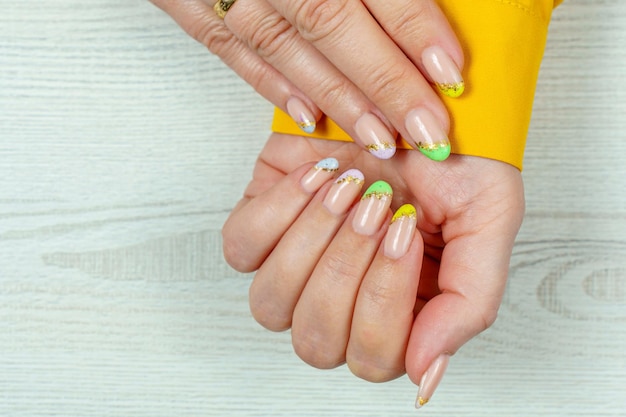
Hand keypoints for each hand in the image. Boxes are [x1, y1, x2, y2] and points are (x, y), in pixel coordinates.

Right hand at [150, 0, 464, 159]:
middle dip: (384, 84)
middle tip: (426, 129)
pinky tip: (308, 117)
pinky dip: (272, 87)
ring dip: (335, 98)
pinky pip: (231, 50)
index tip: (449, 71)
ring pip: (284, 49)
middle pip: (332, 26)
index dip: (413, 29)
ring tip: (380, 138)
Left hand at [222, 133, 524, 403]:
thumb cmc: (452, 159)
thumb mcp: (486, 224)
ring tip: (351, 189)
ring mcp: (294, 266)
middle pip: (315, 340)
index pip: (371, 359)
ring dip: (313, 243)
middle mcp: (338, 301)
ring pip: (270, 304)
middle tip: (380, 206)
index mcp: (395, 317)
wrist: (415, 98)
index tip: (407, 233)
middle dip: (347, 270)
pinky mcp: (261, 223)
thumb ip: (468, 305)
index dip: (384, 304)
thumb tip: (426, 374)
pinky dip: (278, 212)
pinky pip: (241, 248)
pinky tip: (318, 177)